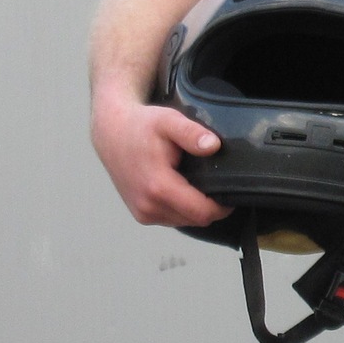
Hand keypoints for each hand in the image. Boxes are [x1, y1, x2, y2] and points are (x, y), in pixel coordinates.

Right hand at [92, 95, 230, 227]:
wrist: (112, 133)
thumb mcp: (169, 121)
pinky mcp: (141, 214)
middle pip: (196, 220)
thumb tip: (213, 146)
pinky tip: (183, 189)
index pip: (202, 212)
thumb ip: (192, 133)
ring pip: (185, 221)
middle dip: (212, 207)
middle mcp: (148, 206)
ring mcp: (143, 213)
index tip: (232, 191)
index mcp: (158, 187)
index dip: (222, 206)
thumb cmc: (141, 126)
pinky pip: (172, 219)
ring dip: (196, 208)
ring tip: (198, 183)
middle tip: (218, 184)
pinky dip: (183, 209)